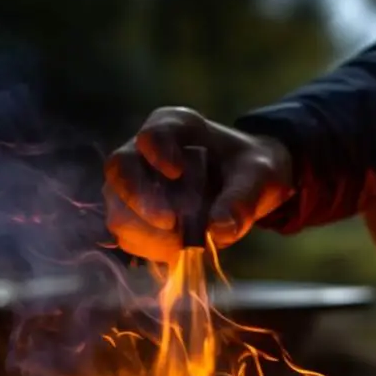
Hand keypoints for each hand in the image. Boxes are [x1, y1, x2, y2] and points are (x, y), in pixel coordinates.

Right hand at [103, 107, 294, 262]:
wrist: (246, 186)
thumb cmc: (249, 170)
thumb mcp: (258, 177)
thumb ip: (242, 198)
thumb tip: (220, 229)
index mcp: (174, 126)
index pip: (151, 134)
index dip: (157, 152)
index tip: (176, 171)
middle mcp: (144, 151)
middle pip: (120, 170)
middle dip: (141, 201)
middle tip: (171, 223)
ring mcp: (134, 185)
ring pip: (117, 208)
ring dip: (146, 232)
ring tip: (182, 242)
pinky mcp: (135, 216)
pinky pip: (127, 235)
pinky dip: (150, 247)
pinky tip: (177, 249)